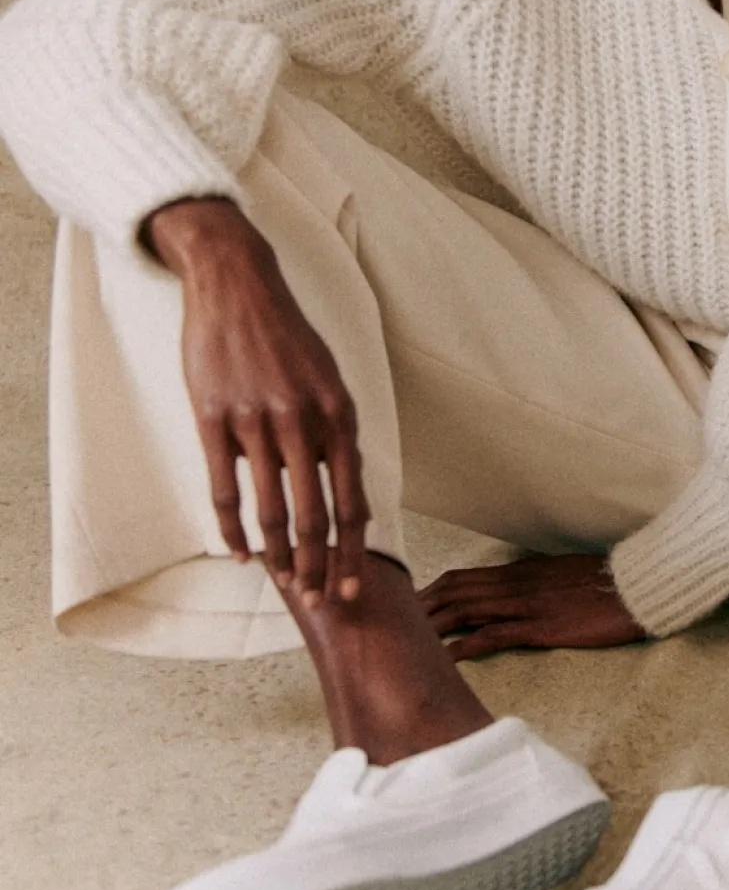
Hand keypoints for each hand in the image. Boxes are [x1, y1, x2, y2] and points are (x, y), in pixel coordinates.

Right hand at [147, 197, 369, 606]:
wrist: (238, 287)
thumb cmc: (287, 339)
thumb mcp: (329, 381)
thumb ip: (335, 435)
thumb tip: (340, 492)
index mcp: (340, 415)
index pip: (352, 500)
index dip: (351, 552)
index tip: (350, 588)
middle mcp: (303, 422)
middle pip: (314, 515)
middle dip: (317, 567)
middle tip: (317, 602)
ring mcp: (256, 421)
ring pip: (270, 509)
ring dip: (277, 555)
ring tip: (280, 582)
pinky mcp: (214, 418)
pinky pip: (224, 488)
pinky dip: (232, 528)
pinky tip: (239, 552)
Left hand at [417, 552, 645, 658]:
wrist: (638, 586)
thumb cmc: (604, 583)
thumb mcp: (560, 576)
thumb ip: (531, 584)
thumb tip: (509, 595)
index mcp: (519, 571)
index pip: (461, 578)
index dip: (429, 591)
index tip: (406, 606)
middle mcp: (515, 584)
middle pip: (453, 591)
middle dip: (419, 608)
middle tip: (390, 626)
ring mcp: (527, 604)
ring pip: (466, 610)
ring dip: (433, 625)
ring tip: (406, 642)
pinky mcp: (542, 627)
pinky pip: (497, 634)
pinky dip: (468, 645)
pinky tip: (448, 658)